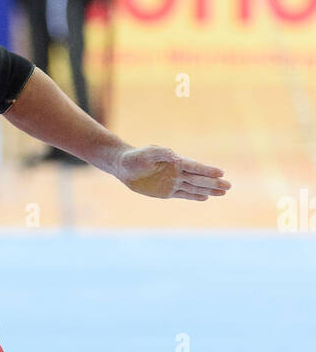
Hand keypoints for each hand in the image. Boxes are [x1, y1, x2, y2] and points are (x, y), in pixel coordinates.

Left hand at [114, 146, 229, 200]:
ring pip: (194, 188)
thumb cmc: (135, 157)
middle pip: (199, 179)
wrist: (124, 166)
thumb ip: (160, 153)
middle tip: (228, 186)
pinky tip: (205, 198)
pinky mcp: (166, 191)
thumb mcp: (146, 153)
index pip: (194, 167)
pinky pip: (183, 195)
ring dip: (208, 190)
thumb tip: (175, 156)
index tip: (220, 173)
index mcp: (174, 161)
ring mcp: (173, 182)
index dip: (207, 171)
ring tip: (223, 193)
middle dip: (213, 183)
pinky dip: (194, 197)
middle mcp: (177, 172)